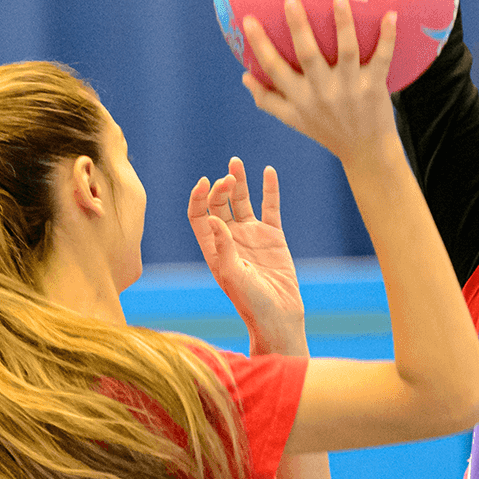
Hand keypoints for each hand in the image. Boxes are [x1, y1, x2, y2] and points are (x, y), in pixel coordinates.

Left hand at [188, 157, 305, 354]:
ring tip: (236, 162)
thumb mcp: (233, 276)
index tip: (204, 183)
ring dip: (239, 182)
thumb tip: (212, 218)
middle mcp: (230, 238)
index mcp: (213, 248)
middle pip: (219, 204)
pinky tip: (268, 172)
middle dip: (220, 188)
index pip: (199, 215)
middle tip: (228, 179)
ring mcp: (252, 236)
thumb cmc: (251, 302)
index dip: (198, 198)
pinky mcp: (273, 237)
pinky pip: (271, 208)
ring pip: (242, 202)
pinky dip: (269, 190)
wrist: (279, 316)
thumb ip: (223, 247)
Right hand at [239, 0, 399, 164]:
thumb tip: (244, 76)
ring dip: (344, 24)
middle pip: (308, 55)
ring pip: (346, 51)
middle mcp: (323, 92)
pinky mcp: (374, 87)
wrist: (366, 152)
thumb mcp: (294, 120)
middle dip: (299, 27)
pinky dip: (388, 37)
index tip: (248, 19)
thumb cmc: (327, 131)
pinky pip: (382, 58)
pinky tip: (390, 15)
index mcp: (300, 98)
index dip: (259, 44)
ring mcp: (350, 88)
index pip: (274, 68)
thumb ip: (267, 100)